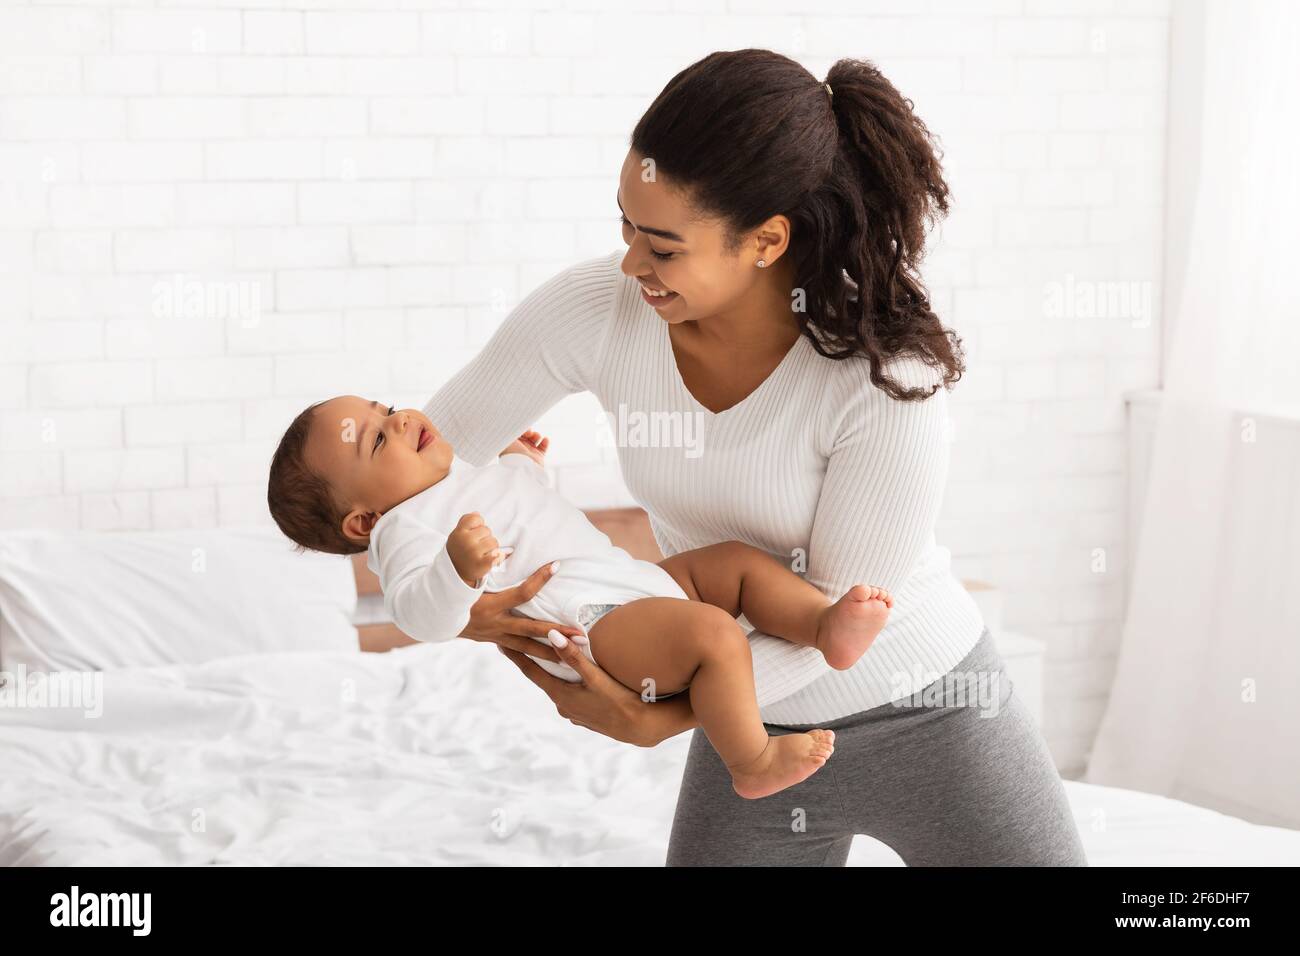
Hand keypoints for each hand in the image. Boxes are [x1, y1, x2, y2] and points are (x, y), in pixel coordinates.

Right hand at [447, 512, 501, 586]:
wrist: (455, 573)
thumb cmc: (459, 551)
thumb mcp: (457, 535)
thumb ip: (466, 522)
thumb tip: (477, 513)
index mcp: (459, 532)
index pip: (476, 518)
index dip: (478, 525)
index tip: (473, 533)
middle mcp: (465, 541)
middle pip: (487, 530)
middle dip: (484, 537)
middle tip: (476, 547)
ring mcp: (473, 552)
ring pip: (494, 542)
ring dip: (491, 548)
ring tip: (482, 554)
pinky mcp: (482, 564)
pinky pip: (498, 554)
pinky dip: (498, 557)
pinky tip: (492, 559)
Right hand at [460, 561, 582, 663]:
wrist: (433, 614)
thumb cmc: (452, 589)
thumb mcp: (468, 577)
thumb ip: (488, 566)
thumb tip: (509, 550)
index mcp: (489, 605)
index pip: (522, 593)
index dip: (539, 579)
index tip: (556, 566)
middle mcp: (495, 624)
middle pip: (532, 630)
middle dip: (558, 634)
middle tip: (581, 635)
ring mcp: (495, 636)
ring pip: (528, 648)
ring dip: (551, 652)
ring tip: (573, 657)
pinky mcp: (495, 642)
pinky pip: (518, 652)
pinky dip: (533, 657)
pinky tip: (549, 661)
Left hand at [495, 630, 695, 747]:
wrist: (640, 728)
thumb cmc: (619, 701)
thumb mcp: (596, 678)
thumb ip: (573, 657)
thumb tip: (550, 635)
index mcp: (561, 696)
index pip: (532, 671)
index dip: (516, 656)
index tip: (501, 643)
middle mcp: (563, 706)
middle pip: (543, 678)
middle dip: (533, 662)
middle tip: (520, 644)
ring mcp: (574, 713)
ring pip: (558, 687)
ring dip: (553, 673)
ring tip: (546, 657)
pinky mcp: (585, 715)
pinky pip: (570, 694)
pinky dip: (567, 683)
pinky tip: (572, 678)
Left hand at [500, 430, 548, 465]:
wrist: (523, 468)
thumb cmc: (512, 454)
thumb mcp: (506, 439)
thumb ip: (508, 430)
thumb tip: (512, 423)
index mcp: (510, 446)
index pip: (515, 433)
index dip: (519, 428)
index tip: (522, 426)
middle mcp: (519, 449)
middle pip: (525, 435)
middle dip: (528, 431)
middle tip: (529, 432)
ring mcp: (529, 453)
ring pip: (534, 439)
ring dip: (536, 435)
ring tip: (537, 436)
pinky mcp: (538, 457)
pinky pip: (543, 447)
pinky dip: (545, 442)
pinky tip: (545, 439)